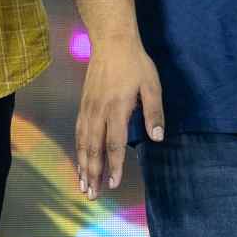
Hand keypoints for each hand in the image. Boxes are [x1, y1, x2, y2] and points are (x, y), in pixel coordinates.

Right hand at [74, 32, 165, 195]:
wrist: (111, 41)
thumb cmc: (135, 63)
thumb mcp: (152, 85)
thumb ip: (154, 112)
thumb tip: (157, 137)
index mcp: (117, 109)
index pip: (114, 144)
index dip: (114, 166)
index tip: (113, 184)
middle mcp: (99, 112)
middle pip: (94, 149)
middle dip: (92, 173)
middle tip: (92, 195)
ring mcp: (88, 108)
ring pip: (83, 142)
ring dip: (82, 165)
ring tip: (82, 184)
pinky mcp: (83, 104)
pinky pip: (79, 132)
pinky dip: (78, 149)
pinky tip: (80, 159)